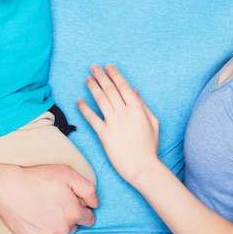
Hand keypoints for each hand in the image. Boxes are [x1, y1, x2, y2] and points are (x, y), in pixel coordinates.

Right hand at [0, 163, 97, 233]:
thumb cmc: (38, 177)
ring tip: (45, 209)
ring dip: (57, 226)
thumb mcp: (67, 173)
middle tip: (56, 202)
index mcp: (74, 213)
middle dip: (69, 216)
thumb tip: (95, 203)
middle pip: (74, 227)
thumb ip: (88, 189)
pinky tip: (38, 220)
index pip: (89, 219)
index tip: (73, 202)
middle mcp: (63, 229)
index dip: (83, 209)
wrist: (8, 187)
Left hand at [77, 64, 160, 185]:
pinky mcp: (104, 135)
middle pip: (110, 90)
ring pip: (101, 100)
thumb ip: (143, 105)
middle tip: (93, 67)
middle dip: (101, 76)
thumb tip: (133, 90)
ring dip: (93, 87)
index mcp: (137, 108)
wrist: (142, 167)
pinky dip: (85, 108)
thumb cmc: (149, 146)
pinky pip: (92, 118)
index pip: (123, 86)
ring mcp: (114, 123)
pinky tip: (79, 101)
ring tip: (87, 79)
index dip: (115, 75)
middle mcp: (124, 113)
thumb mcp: (153, 122)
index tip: (108, 66)